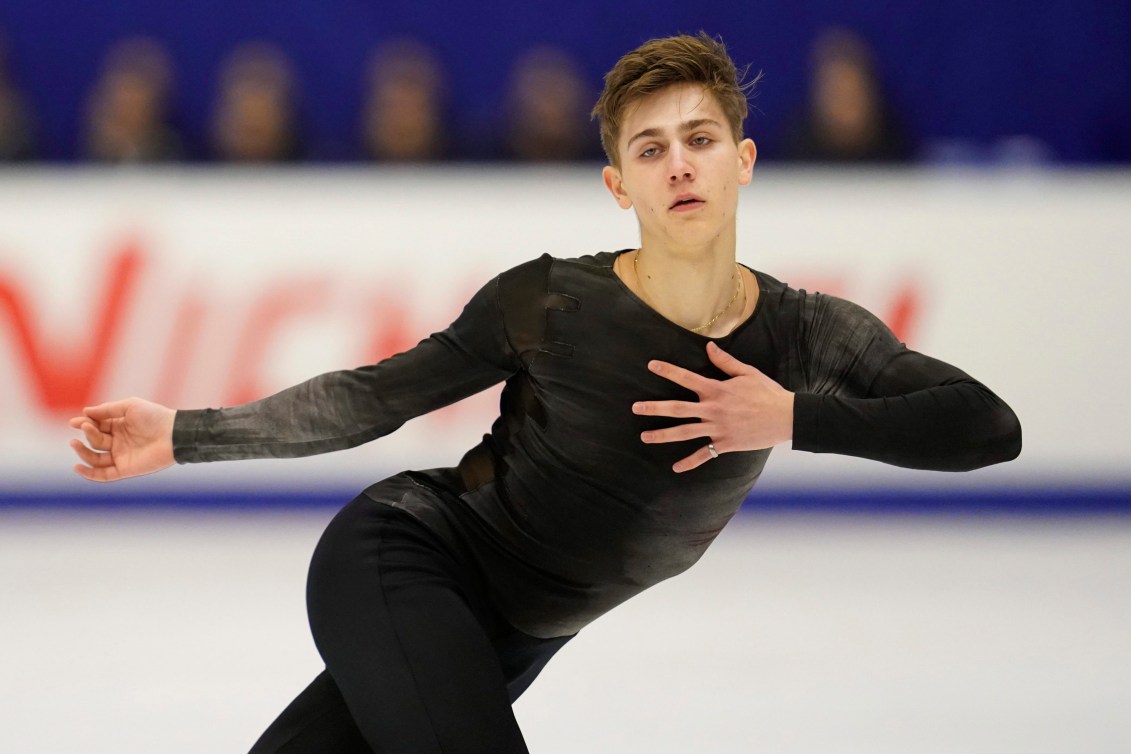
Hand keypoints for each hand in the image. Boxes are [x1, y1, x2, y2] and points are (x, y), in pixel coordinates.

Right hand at [69, 398, 176, 481]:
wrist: (173, 434)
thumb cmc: (154, 417)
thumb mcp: (129, 406)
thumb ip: (107, 410)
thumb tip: (85, 412)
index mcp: (120, 426)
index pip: (96, 426)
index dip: (84, 424)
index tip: (74, 422)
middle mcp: (119, 442)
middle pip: (95, 440)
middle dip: (87, 434)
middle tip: (85, 426)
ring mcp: (121, 456)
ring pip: (95, 457)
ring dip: (83, 452)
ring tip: (75, 443)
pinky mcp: (125, 469)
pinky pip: (103, 475)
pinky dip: (89, 474)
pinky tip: (78, 467)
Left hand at [633, 341, 793, 472]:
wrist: (786, 417)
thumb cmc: (767, 392)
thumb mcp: (747, 372)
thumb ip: (725, 362)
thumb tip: (708, 346)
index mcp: (716, 390)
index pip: (686, 378)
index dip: (668, 370)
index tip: (651, 365)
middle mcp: (712, 409)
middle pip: (677, 409)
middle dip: (654, 408)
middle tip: (635, 408)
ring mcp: (717, 428)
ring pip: (684, 433)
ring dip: (662, 435)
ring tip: (644, 437)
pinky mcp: (725, 443)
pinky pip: (704, 455)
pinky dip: (690, 463)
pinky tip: (675, 468)